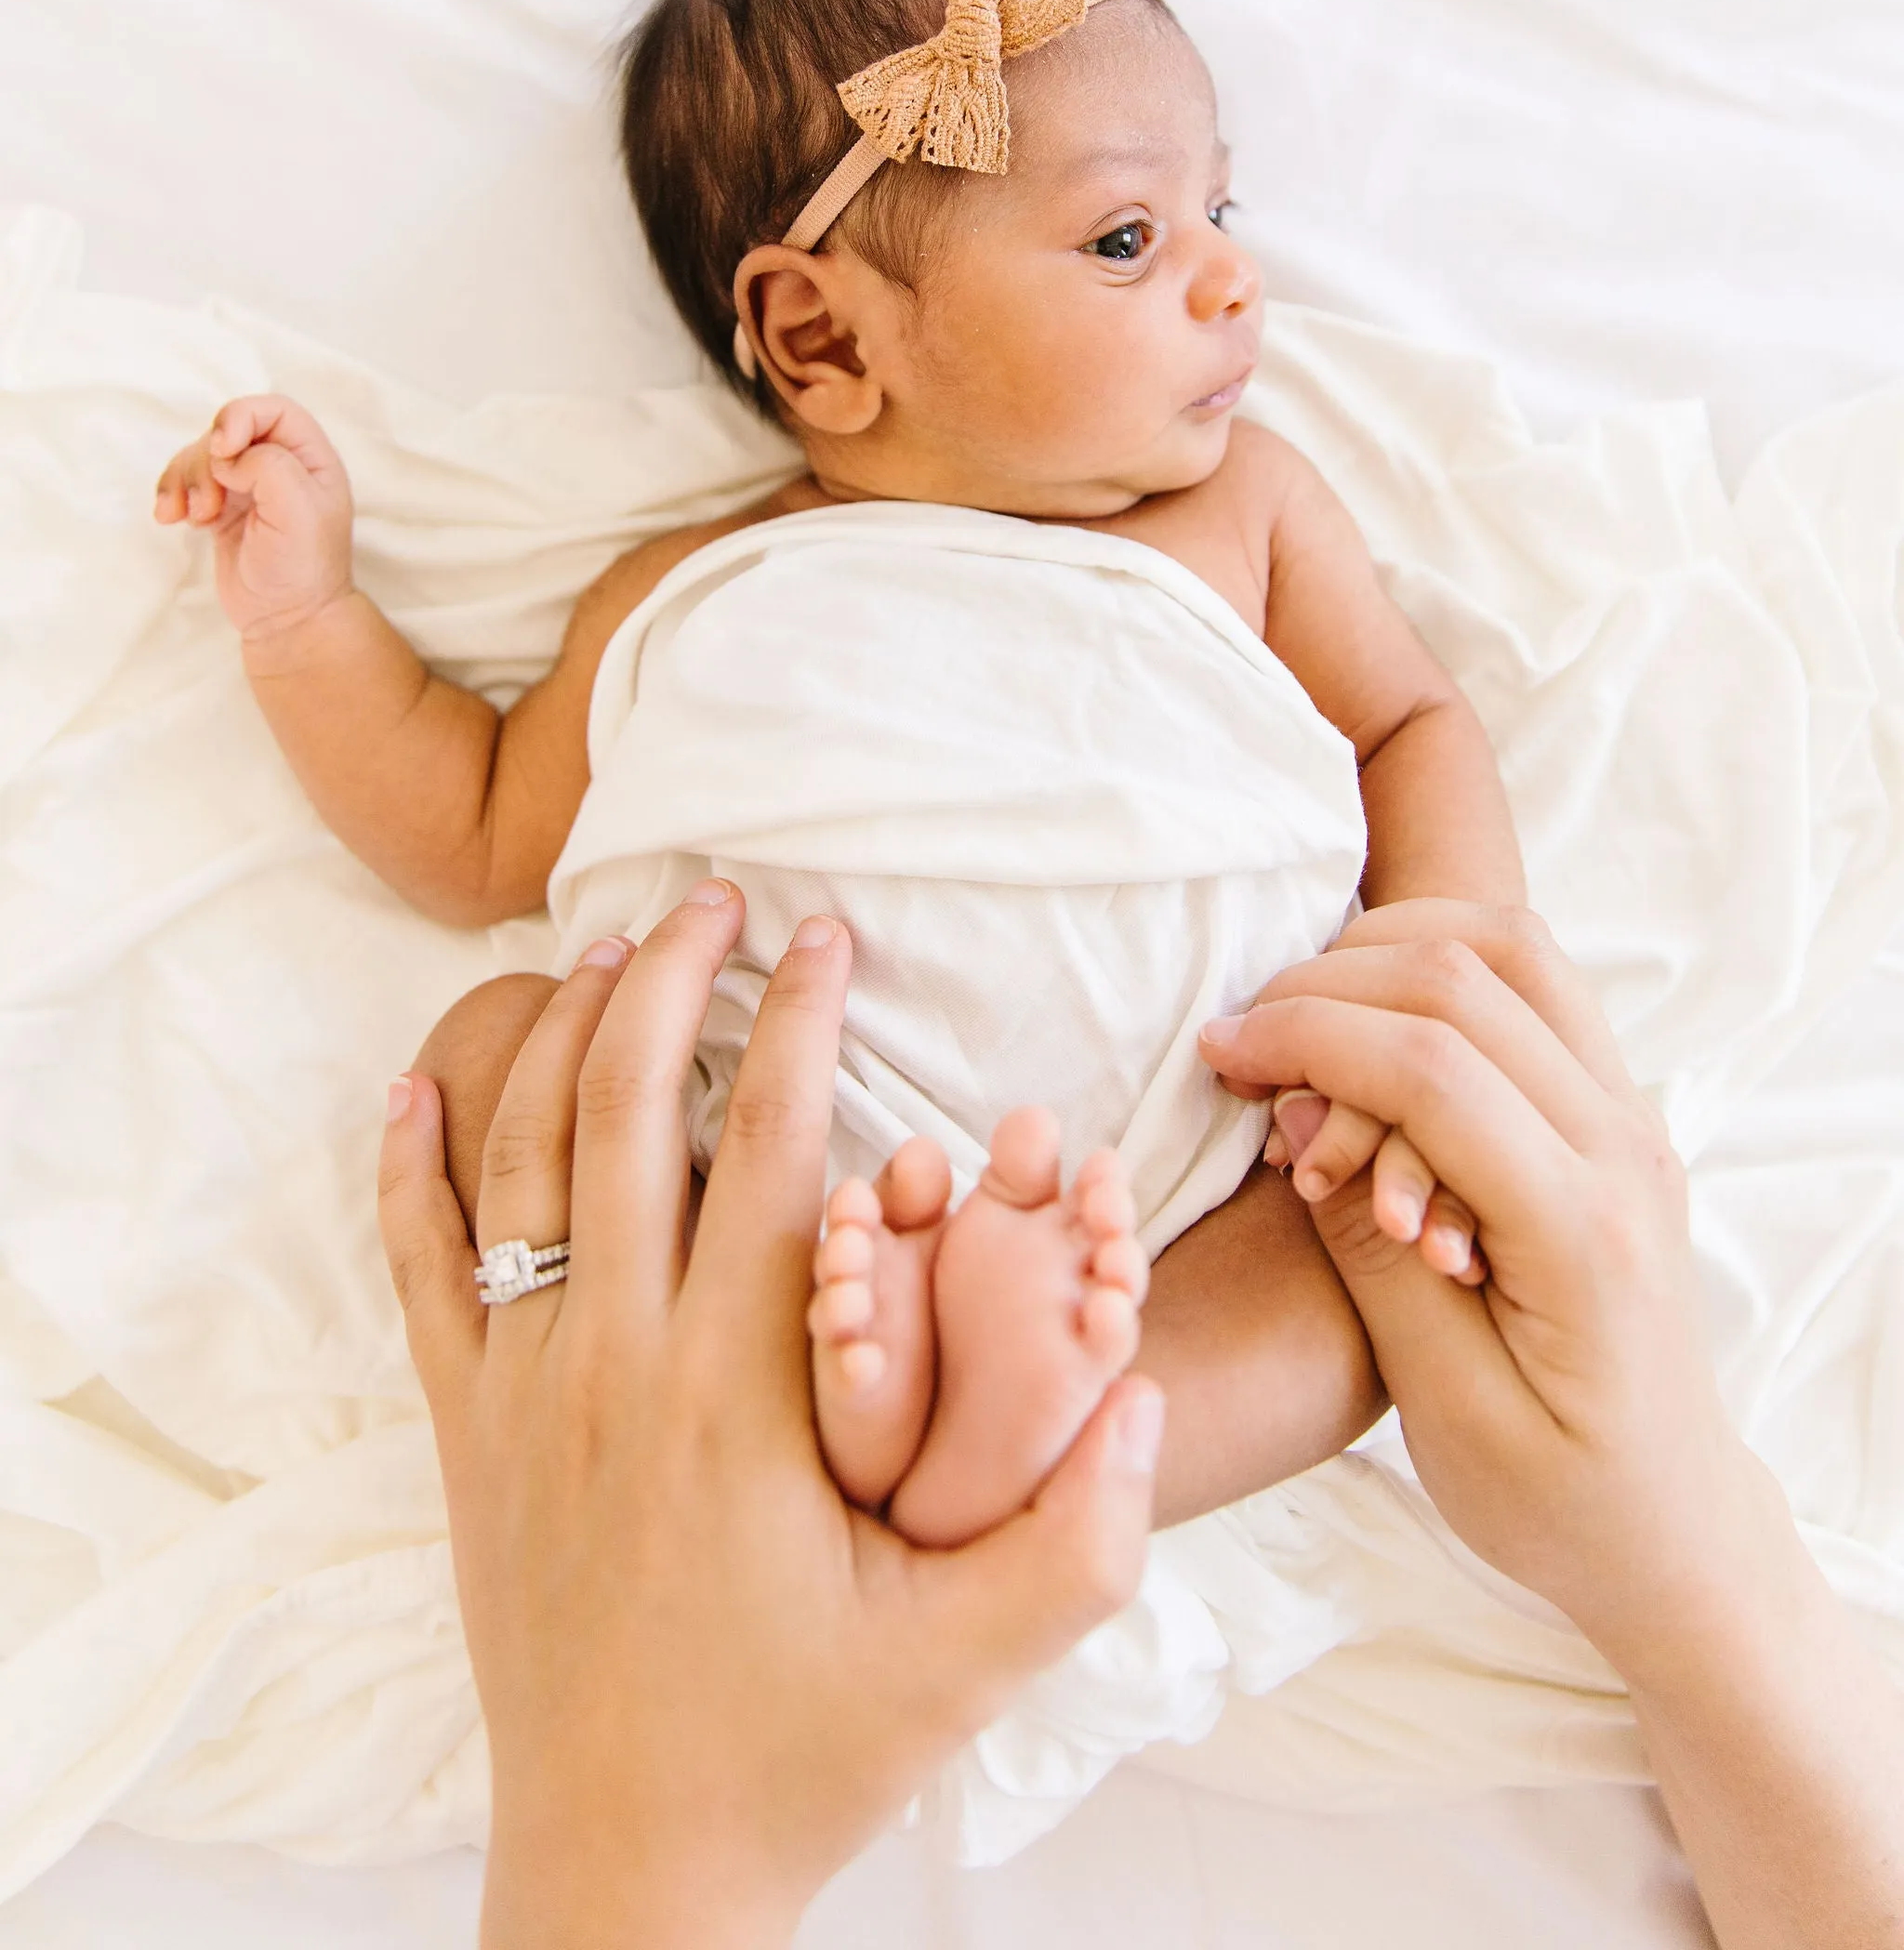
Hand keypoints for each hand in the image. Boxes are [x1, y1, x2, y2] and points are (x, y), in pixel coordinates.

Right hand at [154, 393, 353, 640]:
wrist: (286, 621)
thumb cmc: (304, 567)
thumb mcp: (299, 509)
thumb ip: (268, 464)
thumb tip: (227, 455)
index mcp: (310, 457)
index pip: (271, 409)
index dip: (239, 417)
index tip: (222, 451)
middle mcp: (279, 464)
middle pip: (225, 430)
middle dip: (205, 462)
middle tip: (207, 506)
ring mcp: (246, 486)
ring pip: (199, 456)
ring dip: (184, 481)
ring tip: (190, 518)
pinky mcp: (219, 508)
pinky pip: (185, 483)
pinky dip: (171, 495)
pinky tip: (171, 519)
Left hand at [380, 891, 1163, 1949]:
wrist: (629, 1869)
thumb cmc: (805, 1755)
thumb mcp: (973, 1664)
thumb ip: (1082, 1533)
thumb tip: (1149, 1390)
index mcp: (740, 1394)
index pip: (775, 1154)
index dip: (808, 1026)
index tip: (830, 937)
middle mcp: (618, 1365)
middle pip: (633, 1114)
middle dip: (672, 981)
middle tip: (713, 896)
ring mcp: (525, 1395)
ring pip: (526, 1162)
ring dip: (559, 1037)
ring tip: (600, 948)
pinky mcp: (467, 1440)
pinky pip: (419, 1273)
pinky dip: (410, 1168)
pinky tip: (416, 1083)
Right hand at [1198, 904, 1757, 1658]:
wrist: (1671, 1527)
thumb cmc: (1556, 1498)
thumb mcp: (1447, 1408)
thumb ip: (1373, 1252)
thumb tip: (1301, 1113)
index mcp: (1583, 1230)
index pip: (1432, 1066)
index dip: (1307, 1036)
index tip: (1214, 1055)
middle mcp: (1625, 1147)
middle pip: (1465, 978)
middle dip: (1326, 986)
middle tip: (1240, 1045)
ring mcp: (1631, 1116)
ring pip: (1511, 947)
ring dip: (1388, 954)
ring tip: (1301, 1021)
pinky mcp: (1615, 1110)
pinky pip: (1532, 982)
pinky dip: (1437, 967)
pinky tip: (1368, 1021)